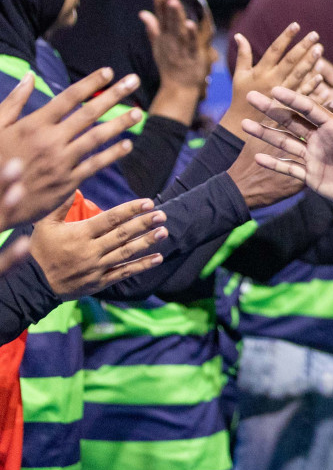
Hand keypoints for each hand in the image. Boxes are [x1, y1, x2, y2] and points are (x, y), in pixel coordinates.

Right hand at [0, 69, 144, 225]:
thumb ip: (14, 101)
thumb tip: (30, 76)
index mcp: (33, 124)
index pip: (68, 98)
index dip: (91, 84)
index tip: (108, 72)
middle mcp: (50, 141)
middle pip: (89, 113)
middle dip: (114, 95)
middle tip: (134, 81)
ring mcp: (61, 162)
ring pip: (97, 138)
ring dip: (120, 124)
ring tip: (139, 113)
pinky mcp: (67, 182)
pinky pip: (95, 165)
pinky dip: (112, 155)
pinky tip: (127, 146)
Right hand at [30, 197, 167, 299]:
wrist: (33, 283)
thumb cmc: (40, 251)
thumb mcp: (44, 225)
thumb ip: (60, 206)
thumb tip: (74, 185)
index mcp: (80, 234)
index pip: (110, 219)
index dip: (130, 210)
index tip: (148, 203)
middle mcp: (91, 250)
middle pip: (122, 235)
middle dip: (144, 224)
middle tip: (162, 215)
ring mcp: (97, 267)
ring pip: (126, 253)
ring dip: (147, 243)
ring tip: (164, 232)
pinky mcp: (100, 282)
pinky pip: (124, 273)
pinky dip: (141, 266)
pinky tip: (158, 258)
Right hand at [141, 0, 210, 120]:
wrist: (179, 88)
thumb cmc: (170, 65)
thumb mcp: (159, 46)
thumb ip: (153, 28)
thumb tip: (143, 13)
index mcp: (165, 36)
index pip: (161, 16)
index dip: (160, 3)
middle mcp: (172, 40)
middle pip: (169, 20)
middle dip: (167, 4)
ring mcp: (181, 48)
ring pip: (178, 30)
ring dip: (176, 17)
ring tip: (174, 3)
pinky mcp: (193, 56)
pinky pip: (192, 44)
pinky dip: (191, 35)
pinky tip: (190, 24)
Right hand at [220, 24, 322, 140]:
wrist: (243, 124)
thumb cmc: (241, 96)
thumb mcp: (240, 75)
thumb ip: (243, 55)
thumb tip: (239, 35)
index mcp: (261, 71)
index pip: (275, 50)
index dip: (285, 37)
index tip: (296, 24)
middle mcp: (272, 81)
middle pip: (290, 61)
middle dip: (302, 47)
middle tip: (315, 34)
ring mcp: (282, 94)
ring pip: (298, 75)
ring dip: (309, 62)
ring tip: (319, 49)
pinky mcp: (289, 106)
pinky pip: (302, 94)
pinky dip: (311, 86)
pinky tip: (320, 75)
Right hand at [241, 87, 332, 207]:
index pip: (309, 108)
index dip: (292, 98)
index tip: (275, 88)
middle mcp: (319, 138)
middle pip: (291, 121)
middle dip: (271, 110)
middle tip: (251, 96)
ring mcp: (313, 156)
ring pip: (284, 142)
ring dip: (265, 134)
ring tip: (244, 123)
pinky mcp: (310, 175)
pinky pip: (288, 168)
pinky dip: (273, 163)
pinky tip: (257, 157)